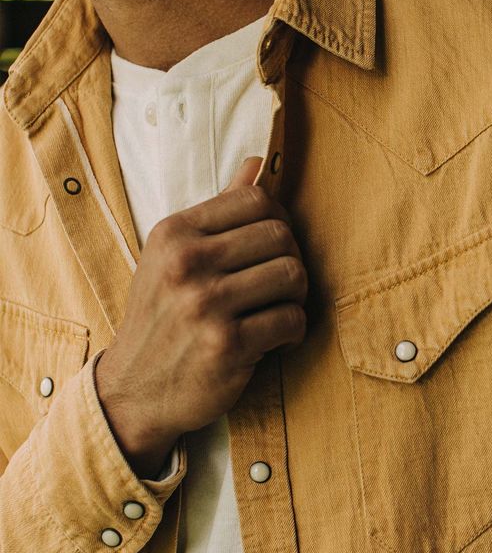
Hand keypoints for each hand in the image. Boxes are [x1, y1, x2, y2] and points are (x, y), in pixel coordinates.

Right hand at [95, 157, 307, 478]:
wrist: (133, 390)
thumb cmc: (162, 316)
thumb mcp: (175, 257)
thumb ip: (219, 211)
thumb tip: (256, 163)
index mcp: (175, 234)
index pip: (256, 199)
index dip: (279, 221)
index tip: (274, 247)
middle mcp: (186, 264)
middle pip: (281, 235)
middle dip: (291, 259)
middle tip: (281, 283)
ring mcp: (205, 305)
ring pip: (293, 275)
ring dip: (297, 296)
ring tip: (281, 308)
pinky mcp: (226, 345)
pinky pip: (291, 319)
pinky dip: (294, 330)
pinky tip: (278, 337)